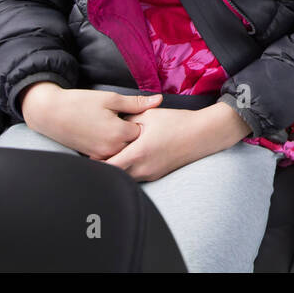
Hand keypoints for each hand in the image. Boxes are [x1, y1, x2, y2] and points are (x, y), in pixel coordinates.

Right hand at [20, 83, 161, 159]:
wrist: (50, 113)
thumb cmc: (80, 103)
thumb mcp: (110, 99)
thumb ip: (136, 103)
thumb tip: (159, 100)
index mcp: (118, 133)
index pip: (143, 131)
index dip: (143, 121)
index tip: (138, 114)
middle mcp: (110, 148)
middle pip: (135, 144)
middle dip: (136, 134)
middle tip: (128, 121)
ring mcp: (100, 155)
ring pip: (123, 151)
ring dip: (124, 142)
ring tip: (115, 127)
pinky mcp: (92, 157)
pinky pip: (111, 155)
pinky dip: (113, 147)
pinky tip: (106, 134)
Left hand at [104, 102, 252, 181]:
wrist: (203, 134)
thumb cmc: (177, 122)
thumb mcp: (150, 115)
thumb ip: (127, 121)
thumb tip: (112, 124)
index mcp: (138, 153)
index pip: (108, 166)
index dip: (95, 162)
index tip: (90, 152)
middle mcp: (143, 168)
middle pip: (114, 175)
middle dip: (105, 166)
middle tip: (97, 153)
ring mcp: (150, 174)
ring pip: (125, 177)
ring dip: (118, 168)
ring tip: (114, 154)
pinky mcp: (157, 175)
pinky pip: (136, 176)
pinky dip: (129, 169)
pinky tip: (131, 156)